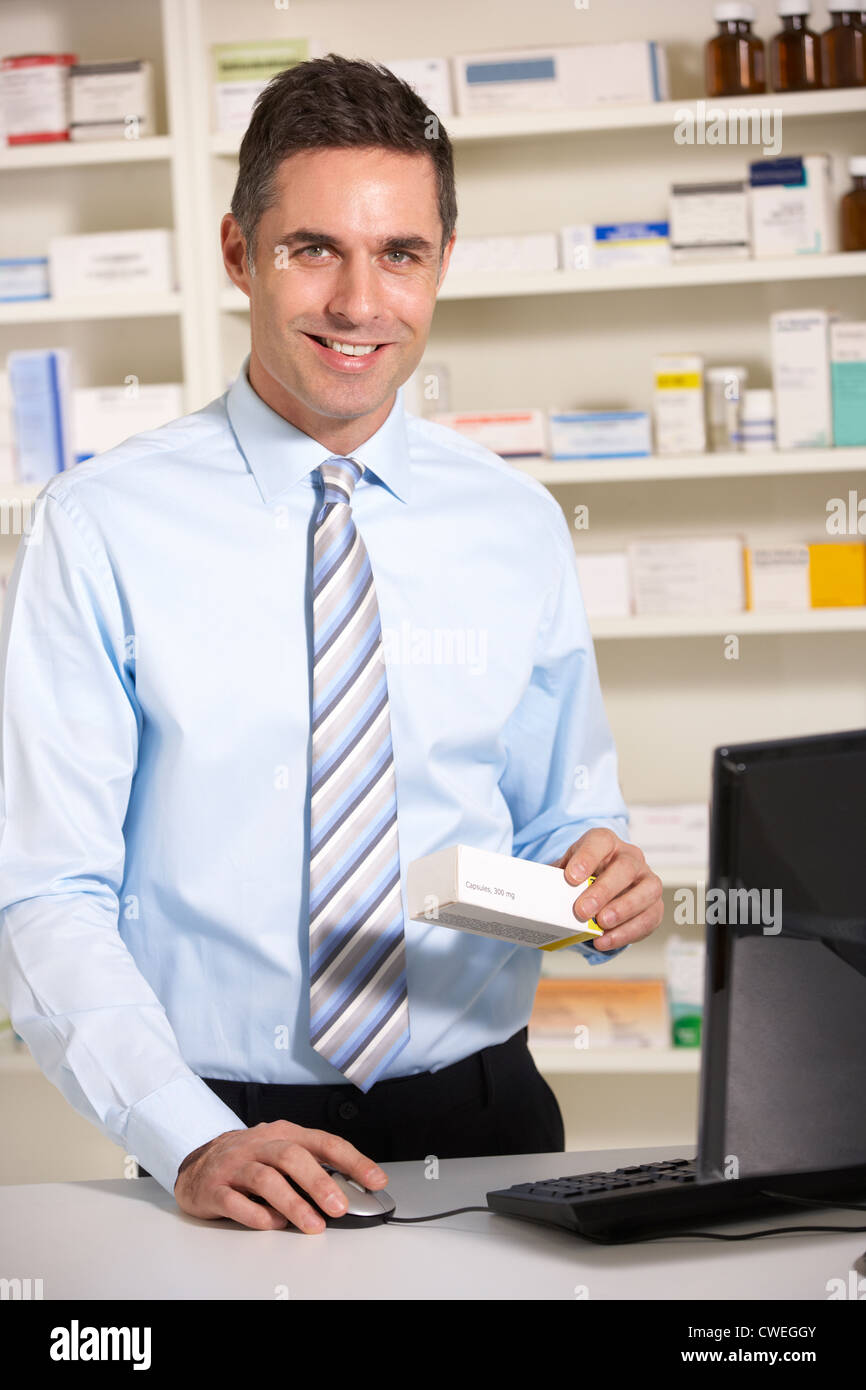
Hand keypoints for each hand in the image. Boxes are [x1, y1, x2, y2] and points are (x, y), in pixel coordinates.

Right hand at [174, 1121, 388, 1232]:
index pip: (324, 1142)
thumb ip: (312, 1167)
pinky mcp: (214, 1188)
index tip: (375, 1180)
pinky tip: (273, 1224)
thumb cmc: (250, 1160)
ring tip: (312, 1225)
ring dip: (293, 1203)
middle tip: (340, 1207)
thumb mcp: (282, 1153)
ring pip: (265, 1178)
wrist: (197, 1165)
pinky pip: (236, 1202)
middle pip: (292, 1156)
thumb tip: (351, 1191)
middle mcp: (259, 1144)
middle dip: (319, 1182)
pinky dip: (257, 1215)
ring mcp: (235, 1165)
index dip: (352, 1160)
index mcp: (284, 1133)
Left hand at [552, 827, 662, 950]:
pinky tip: (606, 940)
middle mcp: (631, 857)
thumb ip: (554, 879)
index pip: (600, 842)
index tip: (571, 878)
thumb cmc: (584, 878)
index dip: (587, 858)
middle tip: (582, 911)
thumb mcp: (567, 872)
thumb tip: (533, 893)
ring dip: (623, 909)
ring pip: (647, 890)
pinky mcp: (655, 905)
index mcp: (606, 843)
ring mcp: (647, 880)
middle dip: (603, 890)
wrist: (604, 889)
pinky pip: (649, 917)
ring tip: (601, 925)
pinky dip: (628, 932)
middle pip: (625, 867)